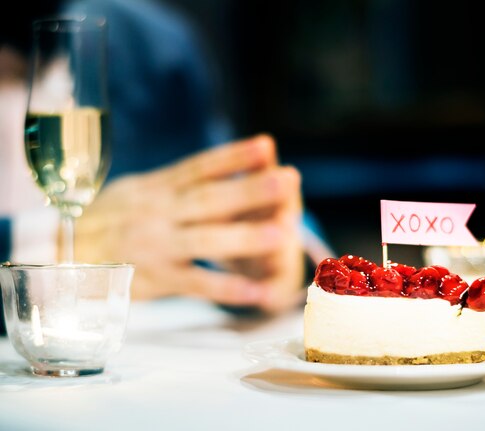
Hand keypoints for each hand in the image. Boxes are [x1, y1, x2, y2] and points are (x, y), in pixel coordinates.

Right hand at [74, 134, 305, 313]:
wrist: (60, 254)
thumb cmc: (109, 219)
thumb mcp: (137, 190)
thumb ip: (177, 180)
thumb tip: (224, 165)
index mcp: (156, 188)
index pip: (198, 168)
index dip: (232, 156)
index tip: (267, 147)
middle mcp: (157, 213)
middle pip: (208, 199)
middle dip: (249, 190)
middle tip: (288, 181)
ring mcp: (155, 247)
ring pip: (204, 240)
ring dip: (244, 237)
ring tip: (283, 234)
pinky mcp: (153, 279)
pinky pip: (194, 285)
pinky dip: (226, 289)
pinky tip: (258, 292)